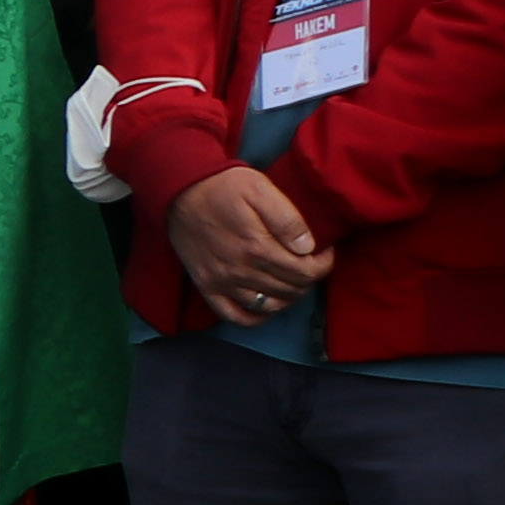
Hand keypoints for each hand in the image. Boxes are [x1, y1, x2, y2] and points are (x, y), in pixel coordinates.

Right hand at [167, 162, 332, 323]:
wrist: (179, 190)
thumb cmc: (223, 187)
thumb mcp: (261, 189)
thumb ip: (287, 219)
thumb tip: (308, 248)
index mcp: (257, 246)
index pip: (305, 272)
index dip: (323, 265)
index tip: (324, 252)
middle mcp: (239, 270)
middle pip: (290, 290)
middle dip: (308, 278)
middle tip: (309, 262)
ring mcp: (221, 281)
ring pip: (268, 305)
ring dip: (288, 296)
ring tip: (291, 278)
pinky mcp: (206, 286)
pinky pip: (235, 316)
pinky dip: (256, 317)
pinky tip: (267, 303)